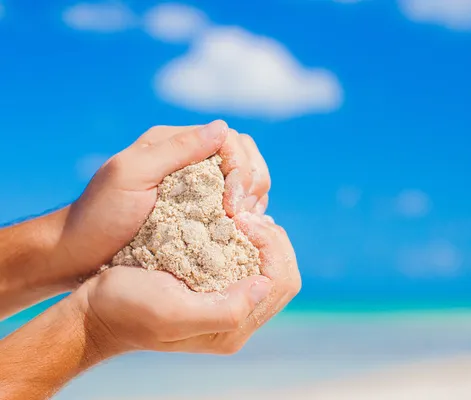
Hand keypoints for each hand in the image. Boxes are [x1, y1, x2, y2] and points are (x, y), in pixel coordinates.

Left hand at [54, 121, 270, 282]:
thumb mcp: (130, 174)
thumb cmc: (100, 214)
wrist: (80, 253)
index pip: (229, 141)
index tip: (232, 203)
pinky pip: (236, 207)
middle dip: (253, 182)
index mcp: (173, 144)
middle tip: (241, 215)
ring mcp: (197, 188)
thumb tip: (222, 129)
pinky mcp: (200, 214)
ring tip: (242, 224)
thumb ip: (175, 149)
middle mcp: (189, 161)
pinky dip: (246, 216)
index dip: (241, 168)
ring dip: (253, 200)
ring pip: (246, 182)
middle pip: (245, 158)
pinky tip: (239, 231)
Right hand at [74, 212, 299, 354]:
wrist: (96, 309)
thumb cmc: (128, 308)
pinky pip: (249, 260)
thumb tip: (264, 285)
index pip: (281, 281)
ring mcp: (227, 301)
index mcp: (232, 327)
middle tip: (245, 214)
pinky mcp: (216, 286)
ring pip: (269, 265)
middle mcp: (237, 318)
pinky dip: (248, 239)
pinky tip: (231, 223)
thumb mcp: (172, 314)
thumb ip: (225, 309)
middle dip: (273, 239)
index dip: (273, 246)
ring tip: (240, 216)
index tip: (243, 220)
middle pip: (283, 274)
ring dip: (262, 237)